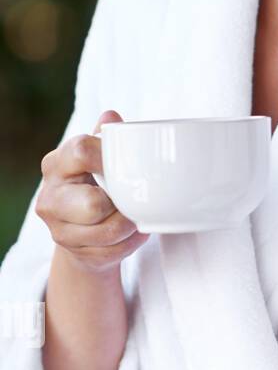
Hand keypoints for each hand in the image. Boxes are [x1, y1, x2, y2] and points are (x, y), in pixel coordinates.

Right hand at [36, 110, 147, 273]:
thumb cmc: (96, 181)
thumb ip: (107, 137)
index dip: (109, 156)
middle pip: (93, 204)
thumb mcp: (100, 156)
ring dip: (132, 224)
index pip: (81, 152)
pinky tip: (131, 232)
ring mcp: (59, 229)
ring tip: (136, 215)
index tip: (128, 163)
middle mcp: (50, 197)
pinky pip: (114, 251)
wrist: (83, 225)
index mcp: (57, 164)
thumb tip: (112, 116)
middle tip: (132, 198)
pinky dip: (131, 242)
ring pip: (109, 231)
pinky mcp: (74, 252)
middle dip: (122, 203)